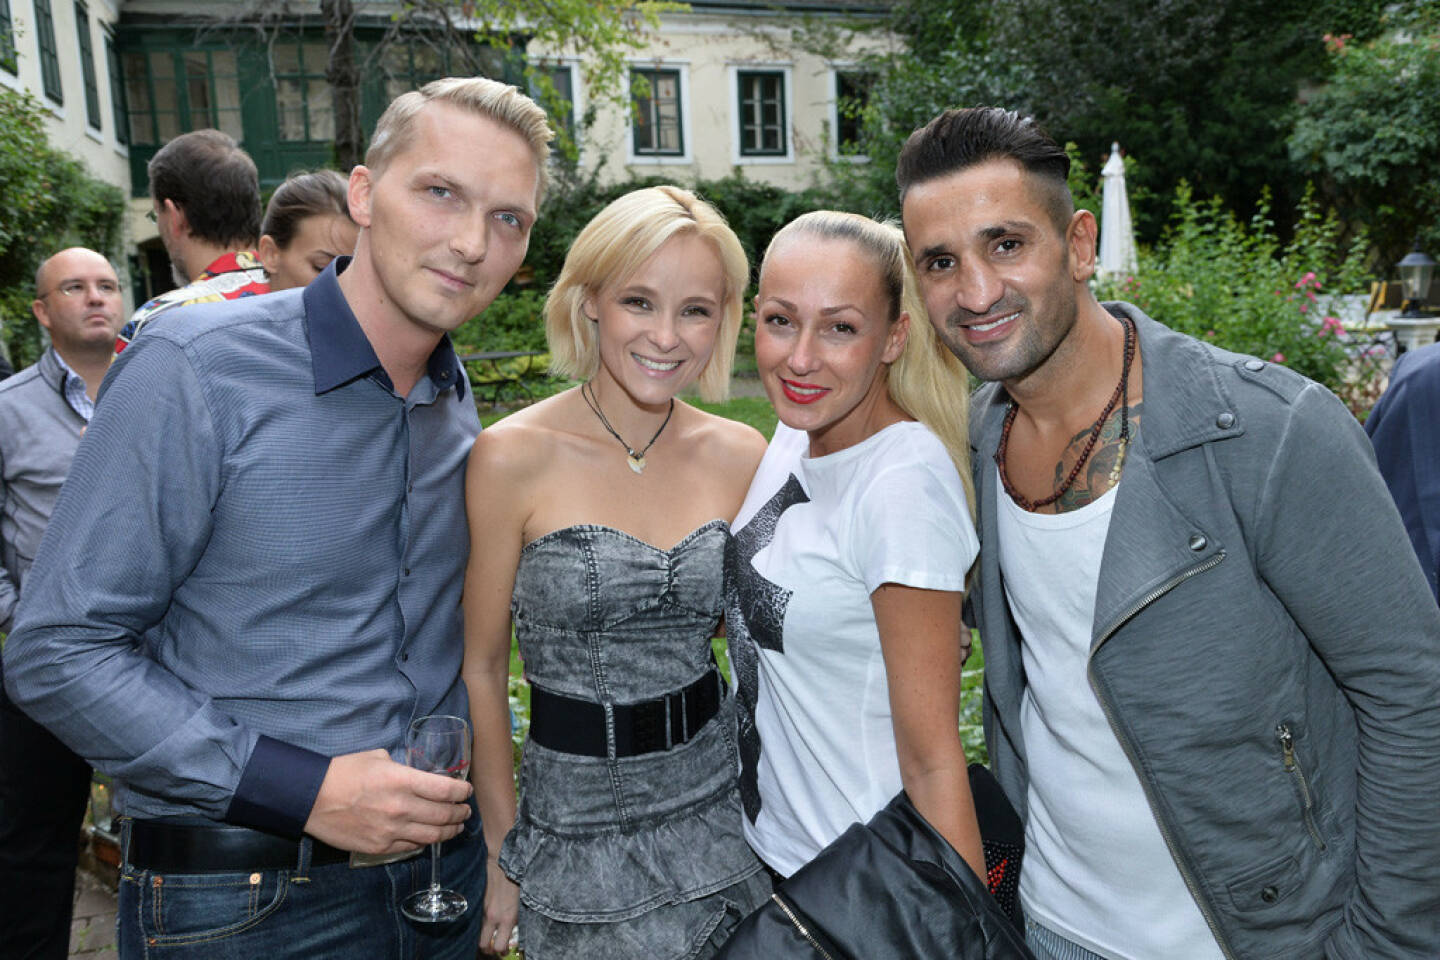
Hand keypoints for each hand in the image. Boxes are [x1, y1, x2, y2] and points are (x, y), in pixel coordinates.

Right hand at [303, 749, 471, 853]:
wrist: (311, 798)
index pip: (445, 790)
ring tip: (457, 826)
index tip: (466, 790)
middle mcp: (401, 808)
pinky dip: (426, 841)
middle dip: (461, 813)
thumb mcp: (378, 758)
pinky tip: (430, 836)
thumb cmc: (343, 772)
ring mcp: (391, 830)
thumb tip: (417, 775)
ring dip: (450, 831)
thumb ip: (402, 767)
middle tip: (466, 810)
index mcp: (402, 781)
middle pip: (444, 815)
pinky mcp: (380, 847)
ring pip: (432, 835)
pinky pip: (412, 846)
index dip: (462, 792)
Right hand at [478, 859, 519, 954]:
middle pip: (483, 945)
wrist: (502, 858)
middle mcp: (493, 916)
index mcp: (508, 917)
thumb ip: (516, 917)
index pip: (499, 947)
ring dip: (480, 934)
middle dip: (487, 948)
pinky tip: (481, 916)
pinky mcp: (475, 900)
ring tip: (486, 932)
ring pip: (475, 933)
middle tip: (492, 944)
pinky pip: (472, 917)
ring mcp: (482, 909)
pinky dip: (475, 920)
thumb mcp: (523, 900)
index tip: (503, 949)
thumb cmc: (517, 876)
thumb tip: (513, 928)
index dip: (501, 951)